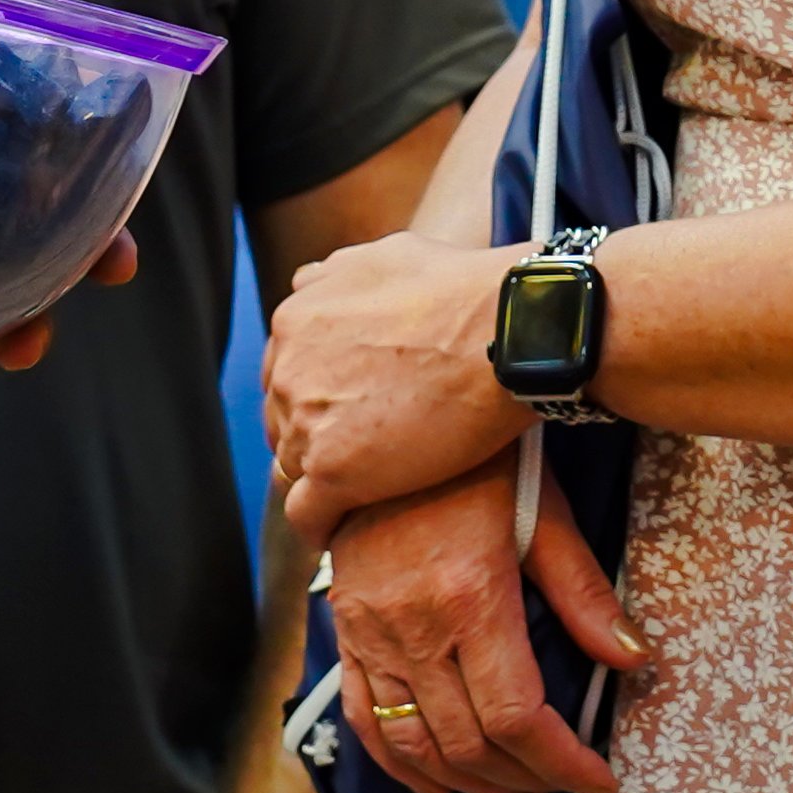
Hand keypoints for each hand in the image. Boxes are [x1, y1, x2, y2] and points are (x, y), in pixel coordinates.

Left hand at [260, 228, 526, 530]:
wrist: (509, 332)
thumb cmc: (464, 290)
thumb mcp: (385, 256)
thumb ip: (336, 275)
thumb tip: (309, 281)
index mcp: (296, 320)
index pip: (285, 373)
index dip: (317, 395)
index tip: (346, 412)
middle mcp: (288, 369)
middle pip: (284, 419)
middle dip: (314, 435)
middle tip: (358, 452)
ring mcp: (307, 422)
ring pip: (294, 466)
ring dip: (322, 479)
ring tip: (357, 495)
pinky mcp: (333, 472)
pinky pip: (305, 515)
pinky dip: (319, 528)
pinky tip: (335, 535)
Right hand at [321, 459, 636, 792]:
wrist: (388, 423)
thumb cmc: (479, 465)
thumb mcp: (544, 516)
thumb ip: (585, 596)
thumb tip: (635, 660)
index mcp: (469, 599)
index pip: (518, 718)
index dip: (563, 763)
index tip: (599, 781)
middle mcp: (413, 626)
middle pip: (469, 743)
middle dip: (524, 780)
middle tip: (563, 784)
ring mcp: (370, 632)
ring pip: (414, 743)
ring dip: (469, 783)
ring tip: (515, 789)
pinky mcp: (345, 629)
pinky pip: (363, 717)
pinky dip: (398, 766)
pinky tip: (435, 788)